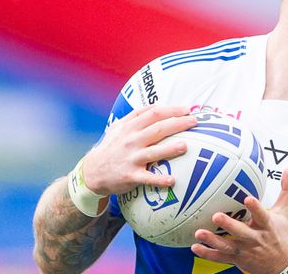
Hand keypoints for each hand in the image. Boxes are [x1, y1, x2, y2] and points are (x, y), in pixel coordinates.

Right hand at [80, 105, 196, 194]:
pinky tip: (172, 181)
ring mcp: (131, 158)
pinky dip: (159, 179)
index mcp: (130, 127)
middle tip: (195, 122)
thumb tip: (158, 106)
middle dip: (178, 124)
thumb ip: (136, 116)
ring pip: (154, 151)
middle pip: (158, 129)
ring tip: (186, 146)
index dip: (171, 110)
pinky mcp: (130, 176)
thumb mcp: (118, 127)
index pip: (153, 113)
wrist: (92, 172)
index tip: (187, 109)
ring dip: (170, 149)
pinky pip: (147, 178)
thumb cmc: (110, 147)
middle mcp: (131, 141)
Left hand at [191, 169, 287, 273]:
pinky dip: (208, 254)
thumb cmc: (282, 235)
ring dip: (213, 241)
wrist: (284, 265)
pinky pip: (221, 257)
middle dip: (229, 225)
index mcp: (267, 225)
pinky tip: (196, 247)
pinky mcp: (238, 259)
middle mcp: (256, 238)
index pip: (262, 215)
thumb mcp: (285, 213)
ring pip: (228, 246)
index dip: (255, 207)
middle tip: (216, 216)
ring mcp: (246, 250)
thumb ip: (286, 190)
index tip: (248, 198)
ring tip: (200, 233)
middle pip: (242, 232)